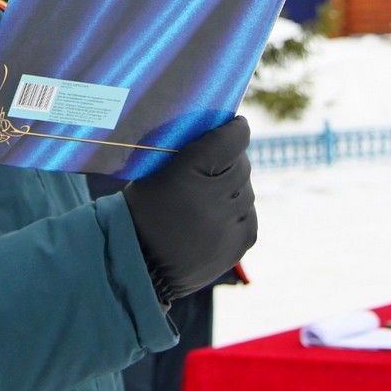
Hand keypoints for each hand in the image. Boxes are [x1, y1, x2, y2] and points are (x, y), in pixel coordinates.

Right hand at [123, 117, 256, 303]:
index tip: (234, 125)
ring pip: (247, 191)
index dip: (235, 128)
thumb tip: (220, 132)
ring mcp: (231, 223)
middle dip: (232, 161)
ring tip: (209, 198)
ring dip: (234, 188)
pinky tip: (215, 217)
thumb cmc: (143, 211)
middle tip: (214, 165)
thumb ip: (189, 152)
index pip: (232, 139)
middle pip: (243, 165)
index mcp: (189, 171)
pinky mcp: (241, 243)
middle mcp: (216, 197)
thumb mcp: (153, 171)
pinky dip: (237, 212)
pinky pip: (248, 216)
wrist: (141, 265)